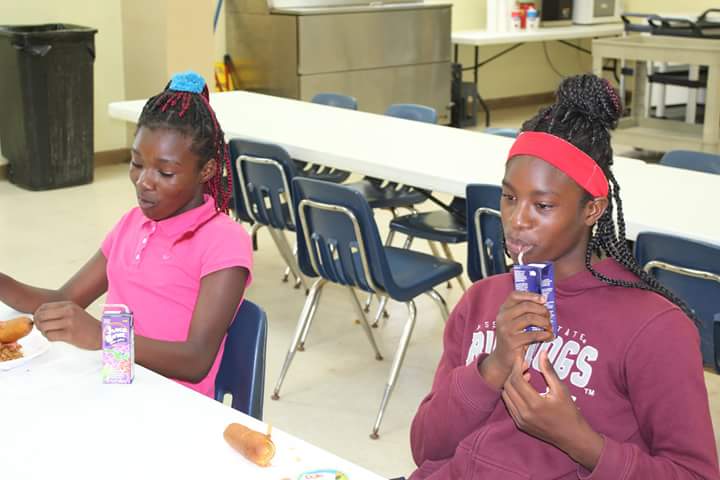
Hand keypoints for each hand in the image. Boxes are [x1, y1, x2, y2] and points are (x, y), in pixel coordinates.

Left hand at [34, 301, 101, 349]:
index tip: (40, 320)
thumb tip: (39, 316)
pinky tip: (55, 338)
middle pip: (41, 316)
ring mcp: (69, 322)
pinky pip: (50, 336)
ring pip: (43, 326)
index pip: (43, 306)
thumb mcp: (74, 312)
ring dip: (43, 332)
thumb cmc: (87, 326)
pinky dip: (49, 338)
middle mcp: (68, 311)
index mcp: (69, 305)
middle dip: (38, 323)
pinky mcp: (69, 334)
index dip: (38, 314)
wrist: (102, 335)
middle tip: (42, 328)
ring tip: (50, 333)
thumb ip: (59, 312)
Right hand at [479, 291, 552, 388]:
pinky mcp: (512, 341)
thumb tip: (544, 302)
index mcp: (503, 310)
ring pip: (530, 318)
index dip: (531, 295)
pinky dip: (544, 334)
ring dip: (544, 322)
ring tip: (549, 327)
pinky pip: (533, 334)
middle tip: (549, 316)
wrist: (502, 358)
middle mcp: (502, 317)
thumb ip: (525, 312)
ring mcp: (506, 329)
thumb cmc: (514, 338)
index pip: (515, 295)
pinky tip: (548, 336)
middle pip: (526, 306)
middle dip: (541, 310)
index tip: (544, 299)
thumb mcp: (515, 322)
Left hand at [502, 351, 603, 469]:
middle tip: (524, 365)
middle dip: (513, 373)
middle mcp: (524, 413)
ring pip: (506, 395)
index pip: (517, 379)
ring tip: (525, 377)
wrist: (572, 437)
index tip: (522, 357)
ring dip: (511, 383)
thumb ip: (549, 371)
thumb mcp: (561, 389)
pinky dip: (512, 394)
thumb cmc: (569, 412)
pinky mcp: (519, 424)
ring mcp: (520, 420)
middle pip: (508, 386)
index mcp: (535, 403)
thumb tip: (542, 353)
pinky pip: (509, 405)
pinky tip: (524, 389)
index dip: (517, 366)